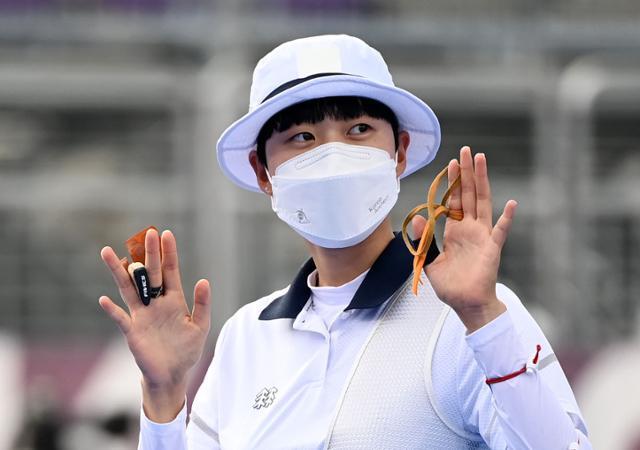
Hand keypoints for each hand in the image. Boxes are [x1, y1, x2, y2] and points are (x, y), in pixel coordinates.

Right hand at [99, 229, 210, 420]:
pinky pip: (121, 318)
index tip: (165, 234)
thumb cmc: (187, 349)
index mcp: (174, 299)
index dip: (168, 253)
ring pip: (128, 288)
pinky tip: (104, 300)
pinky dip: (112, 310)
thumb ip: (202, 304)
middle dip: (148, 254)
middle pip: (150, 274)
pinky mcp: (133, 331)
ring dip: (118, 271)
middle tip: (146, 233)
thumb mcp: (200, 326)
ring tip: (108, 252)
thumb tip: (204, 280)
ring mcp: (142, 315)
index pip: (170, 271)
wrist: (172, 373)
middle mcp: (156, 302)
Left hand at [412, 146, 516, 332]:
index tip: (451, 163)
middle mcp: (470, 229)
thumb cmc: (451, 285)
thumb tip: (416, 217)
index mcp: (456, 231)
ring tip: (481, 160)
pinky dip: (507, 219)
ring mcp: (483, 236)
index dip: (453, 182)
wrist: (466, 305)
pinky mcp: (492, 249)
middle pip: (469, 194)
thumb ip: (424, 239)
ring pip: (483, 203)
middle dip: (466, 173)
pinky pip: (501, 232)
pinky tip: (512, 204)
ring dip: (482, 182)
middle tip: (466, 150)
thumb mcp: (430, 261)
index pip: (454, 200)